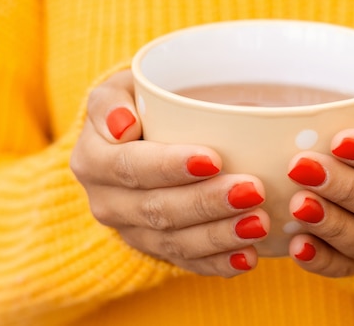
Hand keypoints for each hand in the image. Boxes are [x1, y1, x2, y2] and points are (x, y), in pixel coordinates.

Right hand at [70, 70, 268, 276]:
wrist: (135, 141)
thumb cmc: (138, 105)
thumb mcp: (119, 89)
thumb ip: (111, 101)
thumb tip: (122, 125)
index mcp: (93, 160)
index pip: (131, 166)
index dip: (171, 166)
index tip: (215, 159)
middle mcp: (107, 202)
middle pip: (158, 209)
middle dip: (207, 203)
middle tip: (253, 191)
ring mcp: (132, 232)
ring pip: (175, 242)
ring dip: (220, 236)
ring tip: (259, 224)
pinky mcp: (156, 249)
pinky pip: (187, 263)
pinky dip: (218, 264)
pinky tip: (247, 258)